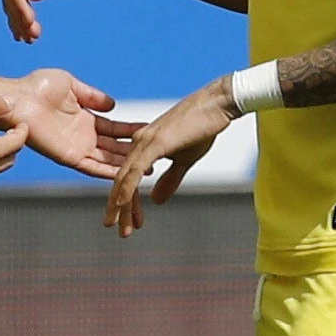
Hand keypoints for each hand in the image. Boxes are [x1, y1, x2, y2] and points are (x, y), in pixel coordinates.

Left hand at [7, 69, 141, 179]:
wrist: (18, 98)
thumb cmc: (37, 87)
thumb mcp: (71, 85)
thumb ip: (92, 95)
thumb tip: (113, 105)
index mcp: (85, 119)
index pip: (115, 128)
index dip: (132, 130)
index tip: (152, 129)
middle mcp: (83, 136)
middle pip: (114, 147)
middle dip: (134, 151)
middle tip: (158, 155)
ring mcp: (77, 147)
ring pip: (107, 160)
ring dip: (126, 164)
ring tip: (148, 168)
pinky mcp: (68, 157)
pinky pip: (92, 167)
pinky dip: (108, 171)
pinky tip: (125, 174)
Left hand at [104, 78, 237, 237]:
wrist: (216, 104)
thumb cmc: (202, 128)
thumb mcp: (184, 160)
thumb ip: (169, 179)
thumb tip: (155, 201)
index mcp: (143, 145)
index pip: (128, 178)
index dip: (127, 201)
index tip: (129, 222)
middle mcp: (138, 142)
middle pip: (121, 181)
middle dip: (119, 209)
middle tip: (119, 231)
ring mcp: (144, 141)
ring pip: (124, 179)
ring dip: (121, 206)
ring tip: (122, 228)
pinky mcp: (154, 142)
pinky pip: (134, 170)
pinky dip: (127, 189)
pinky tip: (122, 204)